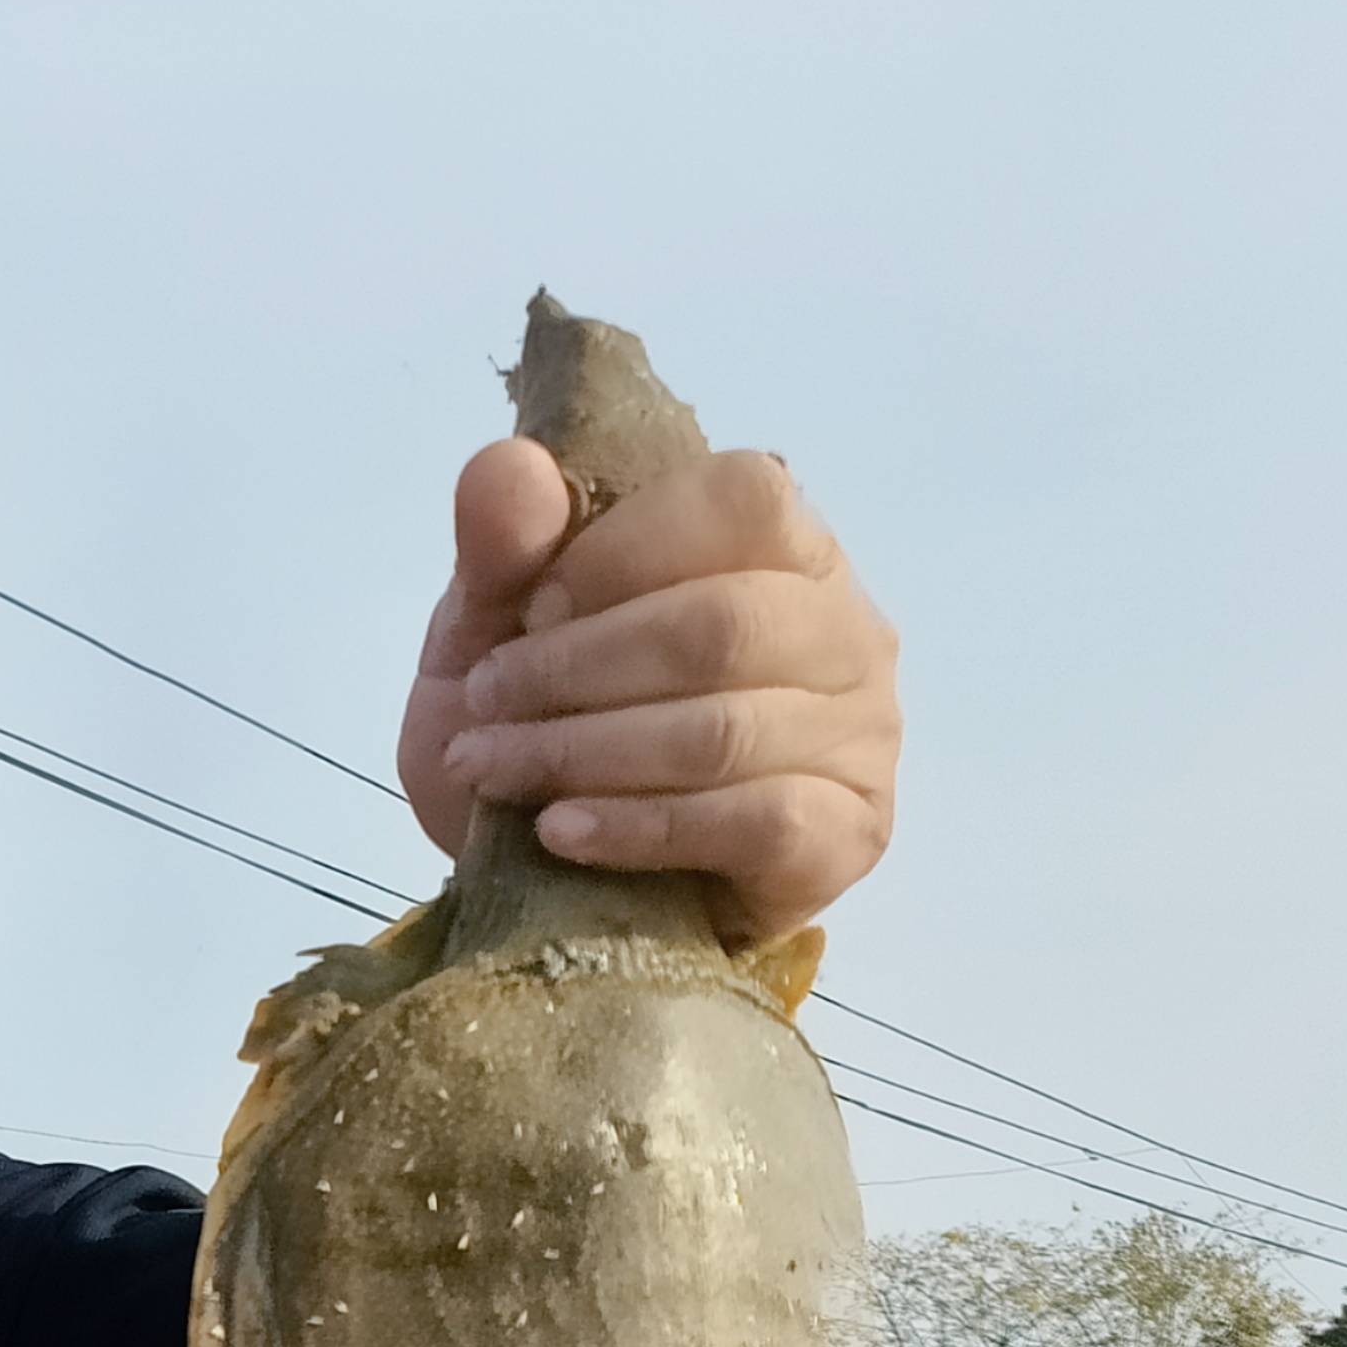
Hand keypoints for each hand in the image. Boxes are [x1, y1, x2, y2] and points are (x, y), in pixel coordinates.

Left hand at [396, 441, 898, 942]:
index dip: (622, 551)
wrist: (559, 880)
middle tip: (484, 705)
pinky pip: (756, 821)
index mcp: (782, 546)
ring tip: (494, 770)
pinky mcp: (847, 834)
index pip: (742, 499)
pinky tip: (563, 834)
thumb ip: (505, 546)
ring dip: (583, 751)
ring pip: (726, 729)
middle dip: (576, 668)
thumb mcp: (496, 630)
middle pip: (723, 624)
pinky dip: (639, 827)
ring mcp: (861, 734)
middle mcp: (844, 627)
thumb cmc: (549, 727)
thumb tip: (507, 466)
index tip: (529, 612)